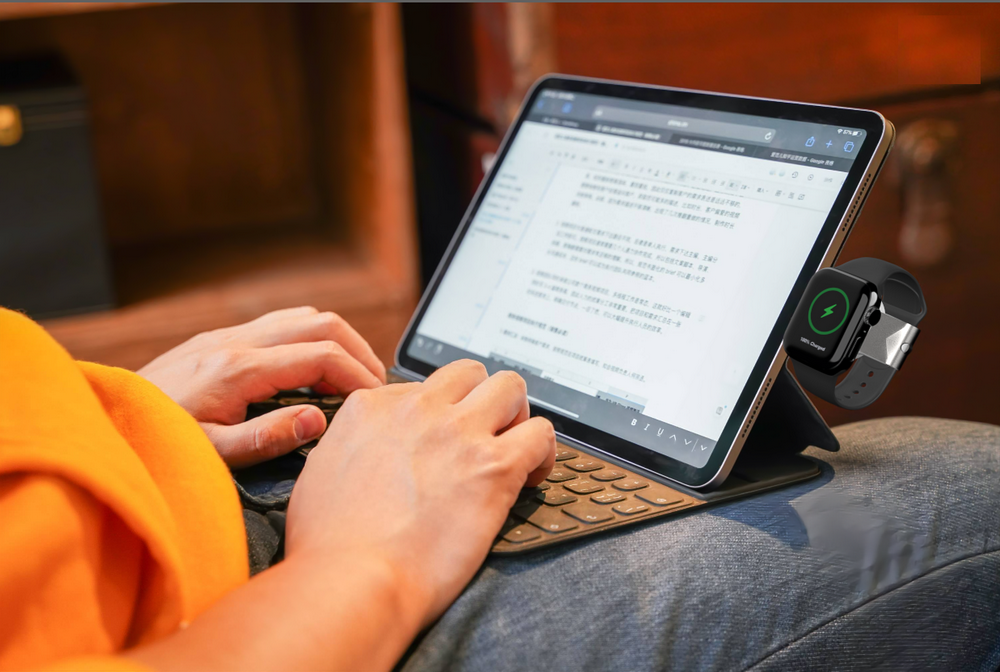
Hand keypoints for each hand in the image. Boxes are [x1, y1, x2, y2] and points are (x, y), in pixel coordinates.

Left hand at [138, 307, 385, 467]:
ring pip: (300, 316)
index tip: (376, 401)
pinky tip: (308, 372)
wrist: (101, 423)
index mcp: (238, 369)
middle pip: (320, 321)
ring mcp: (225, 337)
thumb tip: (318, 421)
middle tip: (373, 385)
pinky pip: (278, 325)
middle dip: (358, 349)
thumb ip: (267, 438)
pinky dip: (308, 340)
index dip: (360, 374)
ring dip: (334, 340)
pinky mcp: (216, 341)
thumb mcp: (211, 456)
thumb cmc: (153, 444)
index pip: (322, 355)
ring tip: (348, 377)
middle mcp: (234, 342)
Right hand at [285, 360, 555, 624]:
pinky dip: (543, 453)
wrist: (353, 580)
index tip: (441, 445)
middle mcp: (418, 409)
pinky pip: (541, 433)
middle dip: (481, 400)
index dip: (436, 417)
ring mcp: (459, 433)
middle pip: (469, 374)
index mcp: (371, 407)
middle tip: (484, 436)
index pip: (421, 388)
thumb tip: (366, 454)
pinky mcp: (495, 466)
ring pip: (510, 387)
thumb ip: (348, 447)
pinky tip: (530, 477)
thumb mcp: (319, 472)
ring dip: (516, 416)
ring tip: (512, 449)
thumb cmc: (328, 545)